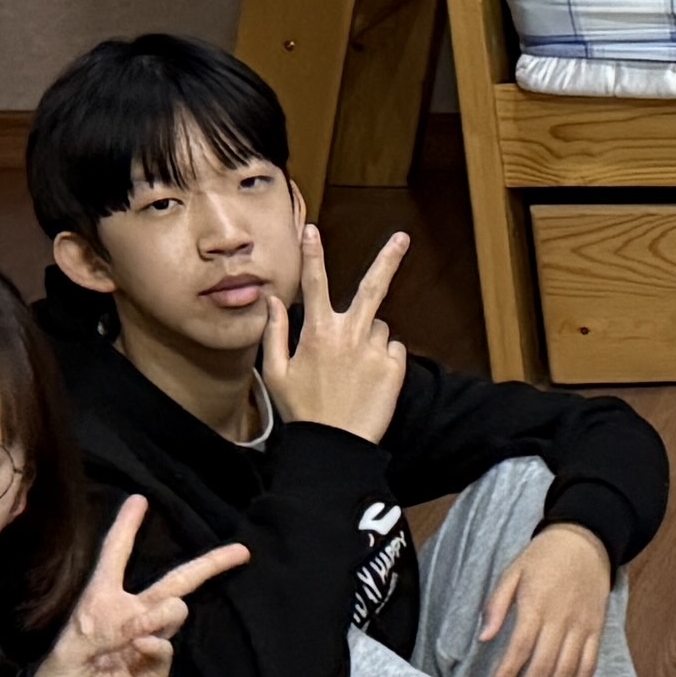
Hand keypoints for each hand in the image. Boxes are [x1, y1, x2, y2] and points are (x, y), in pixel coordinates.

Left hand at [33, 495, 249, 676]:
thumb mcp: (71, 650)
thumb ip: (113, 629)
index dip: (126, 528)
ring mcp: (146, 641)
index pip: (115, 556)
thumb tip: (159, 619)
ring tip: (149, 627)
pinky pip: (167, 651)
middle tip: (241, 551)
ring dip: (165, 616)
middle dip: (208, 565)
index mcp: (101, 600)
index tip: (139, 499)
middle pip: (175, 582)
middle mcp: (130, 615)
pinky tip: (142, 650)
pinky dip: (158, 649)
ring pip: (174, 615)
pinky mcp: (154, 670)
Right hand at [260, 231, 413, 444]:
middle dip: (389, 259)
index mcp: (318, 331)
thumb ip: (274, 332)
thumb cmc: (302, 411)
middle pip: (373, 286)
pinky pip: (393, 350)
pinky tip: (368, 381)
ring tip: (353, 371)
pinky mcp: (395, 367)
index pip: (315, 283)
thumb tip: (273, 301)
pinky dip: (384, 359)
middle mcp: (350, 333)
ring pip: (380, 327)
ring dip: (370, 338)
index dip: (313, 254)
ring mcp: (375, 349)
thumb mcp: (276, 373)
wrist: (335, 446)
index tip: (312, 230)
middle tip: (402, 238)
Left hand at [476, 524, 613, 676]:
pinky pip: (589, 665)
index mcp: (536, 606)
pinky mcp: (597, 631)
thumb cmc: (543, 557)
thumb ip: (496, 605)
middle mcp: (561, 620)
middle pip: (543, 667)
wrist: (585, 542)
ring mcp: (582, 627)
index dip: (506, 676)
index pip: (519, 650)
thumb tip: (483, 638)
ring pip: (567, 671)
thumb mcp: (512, 572)